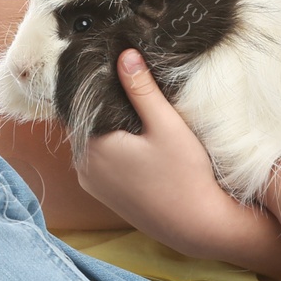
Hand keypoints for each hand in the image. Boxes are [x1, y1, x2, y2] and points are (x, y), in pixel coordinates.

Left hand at [70, 48, 228, 253]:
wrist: (197, 226)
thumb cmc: (184, 175)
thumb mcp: (166, 124)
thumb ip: (142, 89)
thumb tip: (124, 54)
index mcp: (93, 146)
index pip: (84, 102)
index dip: (102, 83)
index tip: (122, 69)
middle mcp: (84, 167)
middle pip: (88, 121)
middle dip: (108, 105)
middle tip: (134, 85)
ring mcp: (92, 184)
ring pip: (94, 141)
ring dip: (111, 127)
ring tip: (139, 111)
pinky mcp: (105, 196)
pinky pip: (101, 161)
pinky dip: (113, 148)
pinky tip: (138, 142)